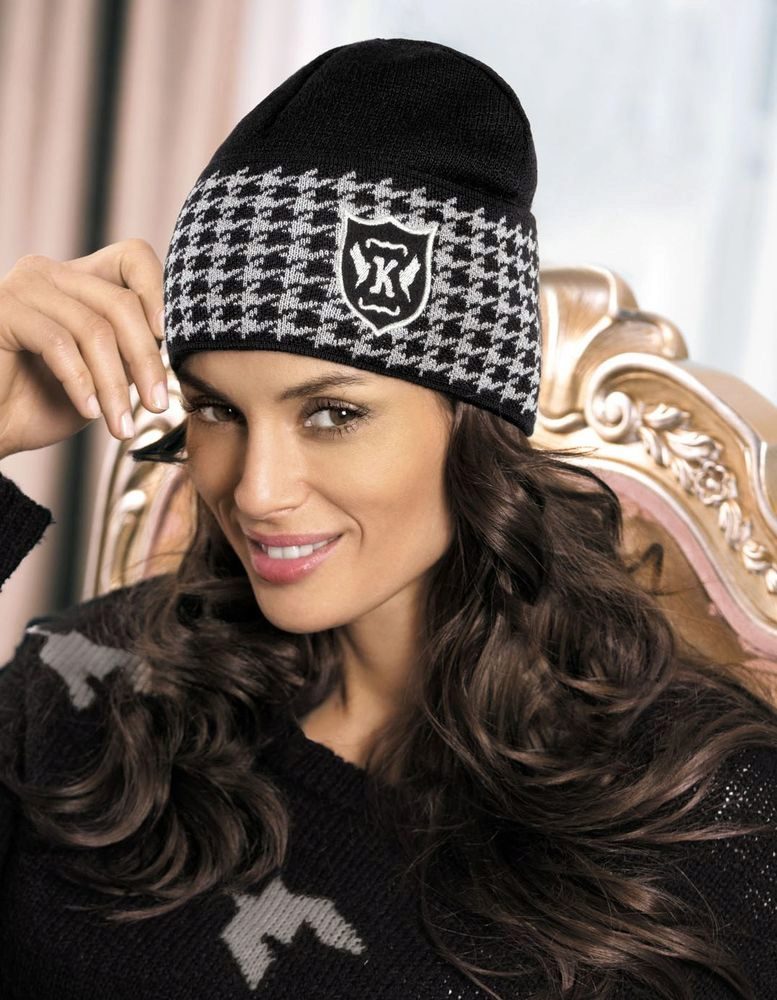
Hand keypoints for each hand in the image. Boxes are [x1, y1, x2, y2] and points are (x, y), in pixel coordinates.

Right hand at [0, 238, 168, 459]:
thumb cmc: (42, 405)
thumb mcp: (105, 375)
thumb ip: (134, 350)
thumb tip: (177, 343)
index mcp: (79, 280)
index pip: (133, 257)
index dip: (158, 291)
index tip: (168, 340)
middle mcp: (50, 272)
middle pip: (121, 302)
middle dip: (146, 360)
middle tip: (157, 405)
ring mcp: (23, 287)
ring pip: (95, 329)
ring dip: (115, 387)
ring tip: (120, 427)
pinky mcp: (2, 310)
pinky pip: (60, 344)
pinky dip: (82, 383)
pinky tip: (90, 413)